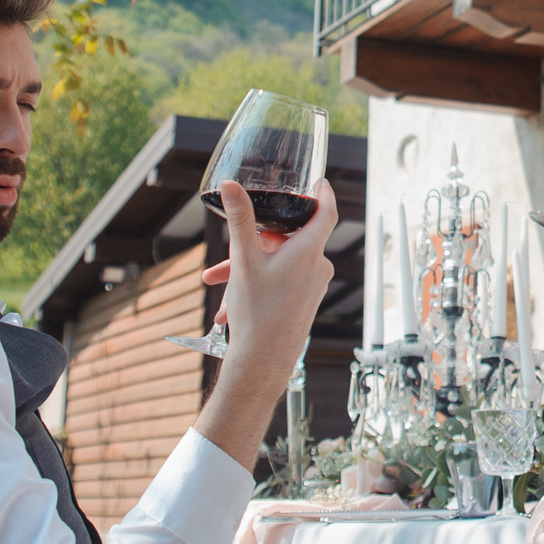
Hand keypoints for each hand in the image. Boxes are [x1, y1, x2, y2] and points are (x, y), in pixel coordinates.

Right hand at [192, 180, 337, 472]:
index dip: (322, 192)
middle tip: (229, 248)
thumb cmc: (256, 313)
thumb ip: (239, 219)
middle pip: (288, 238)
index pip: (326, 211)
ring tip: (217, 282)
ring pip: (278, 262)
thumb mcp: (243, 260)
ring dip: (247, 267)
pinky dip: (256, 282)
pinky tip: (228, 305)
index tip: (317, 181)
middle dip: (254, 240)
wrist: (262, 363)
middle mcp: (316, 266)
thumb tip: (230, 186)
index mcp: (308, 252)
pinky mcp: (304, 301)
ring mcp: (312, 285)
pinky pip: (281, 280)